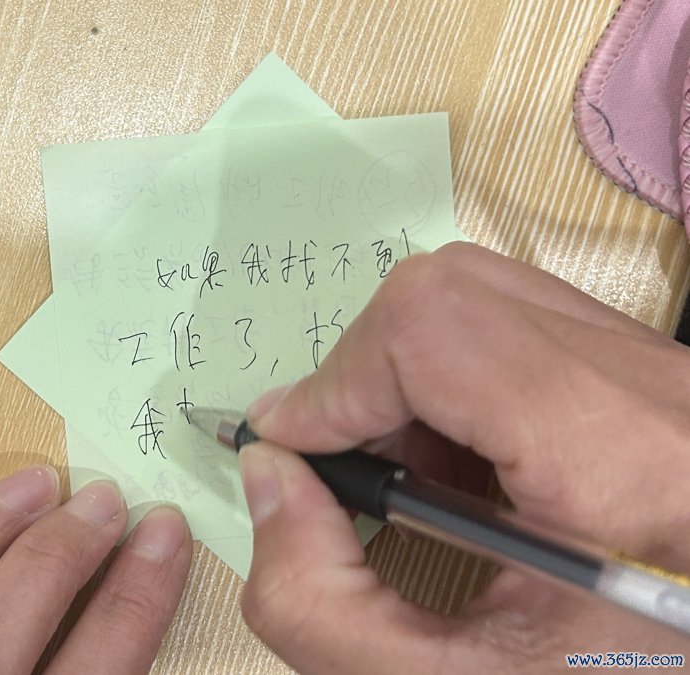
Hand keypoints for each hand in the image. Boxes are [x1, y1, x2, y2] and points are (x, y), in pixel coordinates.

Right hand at [238, 242, 689, 673]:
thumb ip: (326, 605)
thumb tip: (267, 477)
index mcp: (621, 458)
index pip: (437, 330)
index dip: (340, 380)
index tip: (293, 448)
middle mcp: (648, 383)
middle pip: (449, 295)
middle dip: (364, 376)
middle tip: (346, 464)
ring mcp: (650, 362)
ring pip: (475, 296)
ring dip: (402, 376)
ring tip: (403, 470)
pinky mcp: (638, 366)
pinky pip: (510, 323)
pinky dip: (447, 381)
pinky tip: (456, 463)